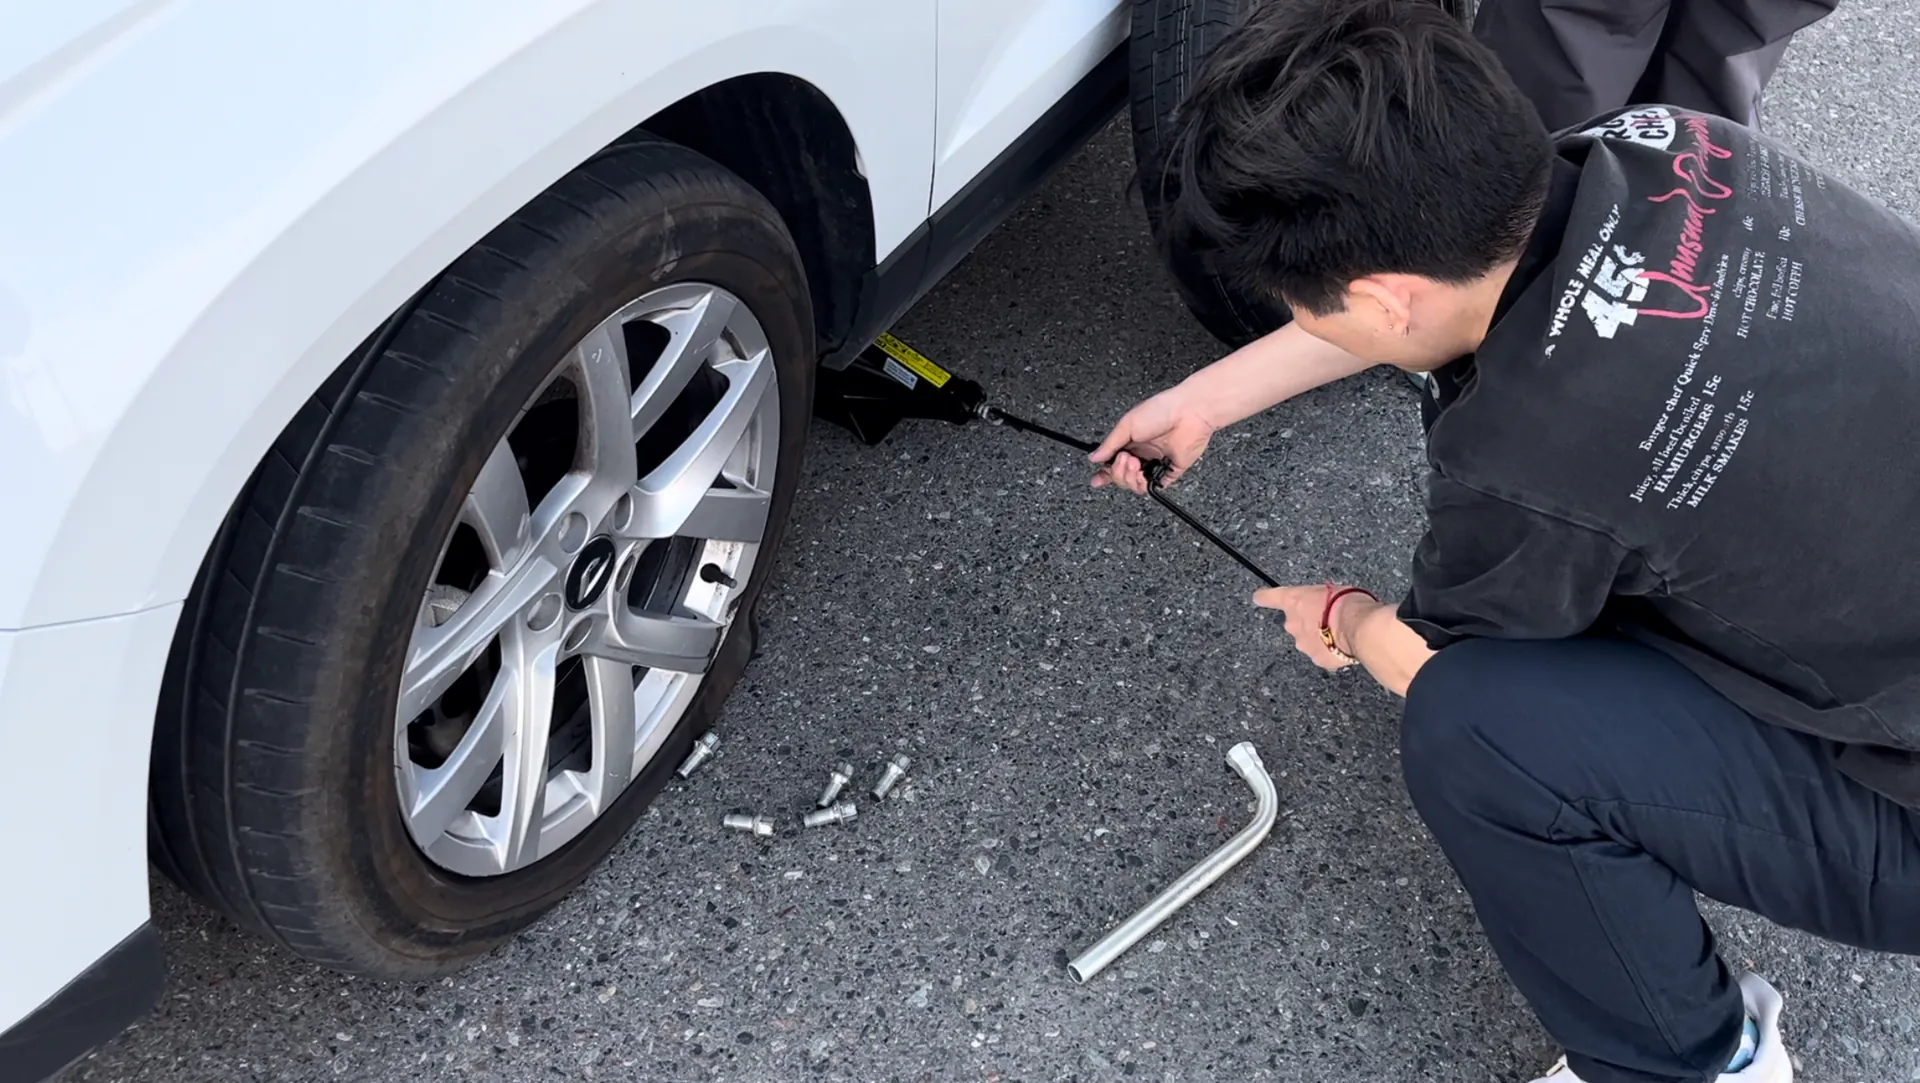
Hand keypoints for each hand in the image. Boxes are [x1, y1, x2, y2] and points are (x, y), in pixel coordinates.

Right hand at [1088, 386, 1217, 493]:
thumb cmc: (1160, 410)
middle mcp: (1142, 454)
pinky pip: (1155, 486)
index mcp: (1130, 441)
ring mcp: (1156, 463)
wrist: (1189, 412)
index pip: (1113, 462)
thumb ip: (1110, 444)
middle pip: (1121, 477)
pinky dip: (1147, 485)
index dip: (1104, 473)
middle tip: (1125, 459)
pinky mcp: (1170, 470)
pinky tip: (1144, 476)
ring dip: (1130, 479)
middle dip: (1118, 472)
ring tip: (1135, 464)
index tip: (1097, 480)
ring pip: (1135, 485)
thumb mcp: (1127, 425)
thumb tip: (1094, 458)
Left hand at [1253, 584, 1373, 670]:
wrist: (1358, 627)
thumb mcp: (1333, 589)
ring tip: (1341, 633)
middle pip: (1296, 623)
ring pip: (1309, 641)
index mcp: (1293, 601)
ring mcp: (1303, 645)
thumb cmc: (1347, 602)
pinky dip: (1332, 652)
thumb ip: (1321, 598)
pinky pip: (1323, 655)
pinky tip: (1345, 646)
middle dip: (1309, 622)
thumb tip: (1327, 604)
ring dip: (1321, 638)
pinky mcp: (1319, 660)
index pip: (1269, 597)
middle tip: (1330, 618)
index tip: (1258, 597)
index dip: (1264, 597)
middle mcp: (1293, 624)